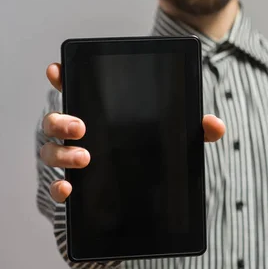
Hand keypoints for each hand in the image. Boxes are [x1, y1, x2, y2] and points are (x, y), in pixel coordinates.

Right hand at [40, 62, 225, 203]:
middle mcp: (81, 135)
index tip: (57, 69)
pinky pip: (57, 187)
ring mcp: (74, 160)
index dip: (62, 77)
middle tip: (80, 126)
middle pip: (55, 120)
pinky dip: (58, 187)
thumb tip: (215, 126)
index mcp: (102, 115)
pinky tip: (68, 188)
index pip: (76, 90)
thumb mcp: (179, 140)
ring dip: (62, 153)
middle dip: (61, 120)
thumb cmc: (157, 156)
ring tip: (85, 157)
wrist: (148, 200)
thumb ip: (195, 130)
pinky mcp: (77, 188)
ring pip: (51, 151)